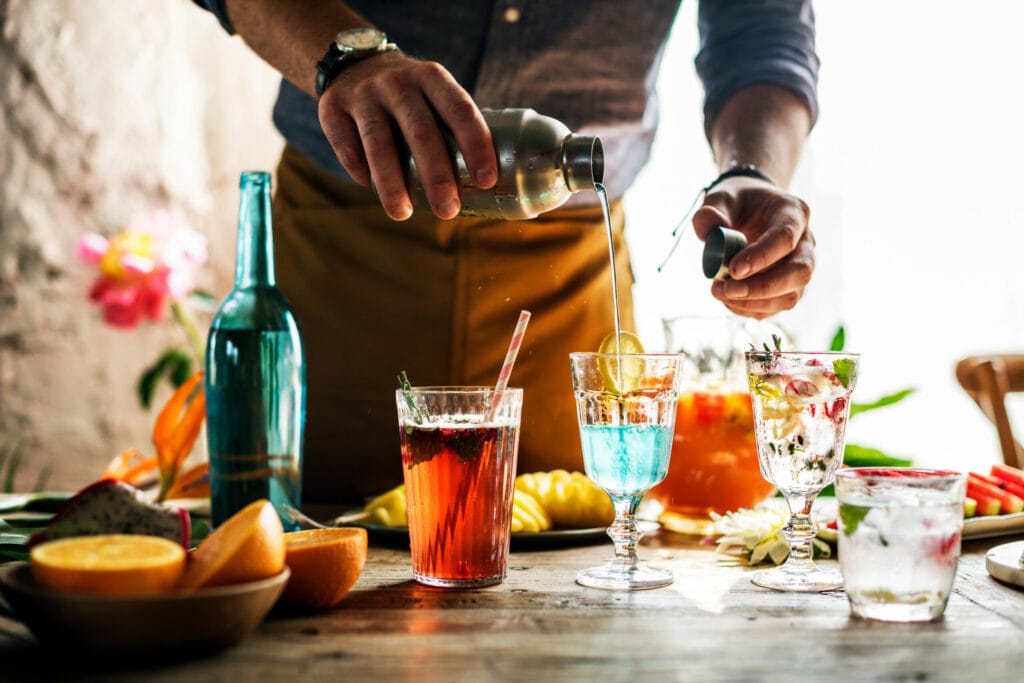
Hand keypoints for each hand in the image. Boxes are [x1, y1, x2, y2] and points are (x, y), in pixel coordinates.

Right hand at [316, 51, 497, 220]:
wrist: (355, 62)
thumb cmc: (410, 95)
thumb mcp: (435, 93)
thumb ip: (456, 125)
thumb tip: (490, 180)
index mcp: (432, 77)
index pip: (460, 110)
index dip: (476, 145)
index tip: (486, 180)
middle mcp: (398, 82)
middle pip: (420, 132)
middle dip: (436, 176)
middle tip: (447, 211)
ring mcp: (363, 93)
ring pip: (378, 144)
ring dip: (392, 184)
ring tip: (402, 214)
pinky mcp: (332, 107)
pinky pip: (346, 145)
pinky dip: (358, 169)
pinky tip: (368, 186)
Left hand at [692, 177, 814, 318]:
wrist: (749, 210)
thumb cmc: (737, 202)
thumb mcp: (721, 196)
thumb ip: (712, 211)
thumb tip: (707, 234)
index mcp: (793, 212)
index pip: (786, 237)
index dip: (762, 256)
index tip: (733, 269)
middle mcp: (805, 242)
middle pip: (799, 272)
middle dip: (763, 287)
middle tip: (727, 288)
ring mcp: (800, 267)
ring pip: (791, 296)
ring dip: (754, 302)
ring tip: (719, 292)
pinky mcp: (789, 287)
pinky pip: (776, 307)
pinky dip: (750, 309)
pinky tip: (727, 299)